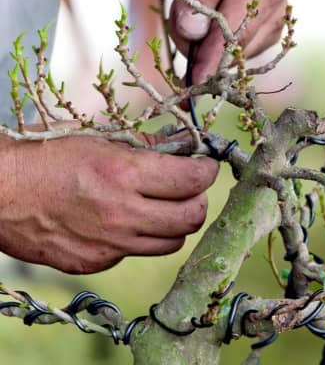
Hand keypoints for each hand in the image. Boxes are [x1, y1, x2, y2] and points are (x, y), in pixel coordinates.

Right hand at [0, 134, 217, 273]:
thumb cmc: (42, 155)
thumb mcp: (96, 137)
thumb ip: (146, 145)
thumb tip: (183, 145)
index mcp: (123, 174)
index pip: (193, 180)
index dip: (207, 171)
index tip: (205, 165)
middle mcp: (121, 214)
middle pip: (192, 218)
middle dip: (198, 200)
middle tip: (190, 188)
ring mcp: (109, 244)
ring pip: (172, 242)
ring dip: (175, 223)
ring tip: (161, 206)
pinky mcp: (95, 263)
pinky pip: (137, 253)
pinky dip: (141, 237)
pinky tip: (123, 220)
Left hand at [169, 0, 286, 84]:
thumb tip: (194, 32)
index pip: (235, 36)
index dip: (212, 60)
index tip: (195, 81)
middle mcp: (275, 13)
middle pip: (234, 51)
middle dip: (200, 45)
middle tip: (178, 13)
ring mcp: (271, 26)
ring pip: (232, 56)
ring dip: (203, 44)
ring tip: (192, 9)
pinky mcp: (262, 35)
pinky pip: (233, 53)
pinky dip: (212, 45)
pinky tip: (206, 22)